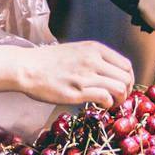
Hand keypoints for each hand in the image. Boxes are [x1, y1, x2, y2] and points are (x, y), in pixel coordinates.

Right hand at [14, 42, 133, 108]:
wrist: (26, 67)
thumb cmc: (48, 61)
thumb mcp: (75, 50)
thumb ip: (94, 58)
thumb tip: (110, 73)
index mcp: (94, 48)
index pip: (126, 65)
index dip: (129, 80)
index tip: (123, 88)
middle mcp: (93, 60)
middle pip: (126, 78)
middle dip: (127, 91)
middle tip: (118, 99)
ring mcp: (86, 75)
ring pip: (120, 88)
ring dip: (119, 100)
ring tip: (111, 104)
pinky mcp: (77, 91)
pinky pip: (105, 98)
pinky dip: (107, 104)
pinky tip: (100, 106)